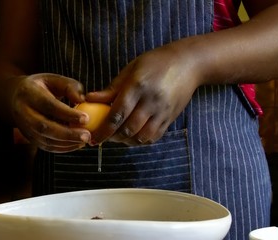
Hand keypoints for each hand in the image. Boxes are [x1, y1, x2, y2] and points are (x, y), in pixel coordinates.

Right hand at [11, 73, 91, 152]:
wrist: (18, 97)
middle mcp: (23, 112)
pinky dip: (63, 148)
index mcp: (29, 93)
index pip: (48, 105)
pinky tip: (77, 144)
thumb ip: (71, 87)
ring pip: (45, 140)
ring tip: (85, 140)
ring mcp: (24, 127)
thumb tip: (82, 100)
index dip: (67, 114)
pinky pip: (46, 146)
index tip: (86, 118)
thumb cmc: (44, 87)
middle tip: (87, 135)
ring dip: (67, 143)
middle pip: (44, 127)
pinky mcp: (30, 138)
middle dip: (68, 133)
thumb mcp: (56, 80)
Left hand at [87, 43, 201, 145]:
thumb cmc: (156, 62)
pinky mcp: (170, 118)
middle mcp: (151, 101)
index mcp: (138, 86)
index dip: (103, 130)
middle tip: (103, 137)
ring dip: (126, 141)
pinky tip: (133, 135)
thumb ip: (112, 88)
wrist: (188, 64)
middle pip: (128, 129)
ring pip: (142, 137)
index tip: (93, 138)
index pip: (117, 114)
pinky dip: (141, 140)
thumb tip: (90, 99)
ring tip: (117, 136)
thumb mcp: (131, 69)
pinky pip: (154, 136)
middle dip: (112, 137)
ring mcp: (163, 111)